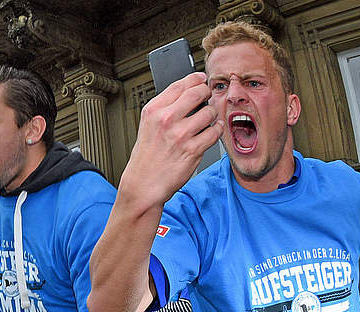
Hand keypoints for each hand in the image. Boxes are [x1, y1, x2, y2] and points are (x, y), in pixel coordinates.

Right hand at [120, 72, 221, 208]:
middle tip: (206, 99)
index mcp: (153, 110)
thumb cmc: (147, 156)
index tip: (202, 80)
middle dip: (207, 93)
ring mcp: (180, 135)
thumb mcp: (148, 125)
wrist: (144, 183)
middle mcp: (166, 120)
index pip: (181, 84)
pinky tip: (209, 133)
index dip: (196, 79)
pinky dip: (215, 132)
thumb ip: (166, 107)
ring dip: (211, 116)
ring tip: (205, 122)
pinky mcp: (193, 150)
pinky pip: (214, 132)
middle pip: (198, 92)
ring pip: (210, 112)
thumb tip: (190, 90)